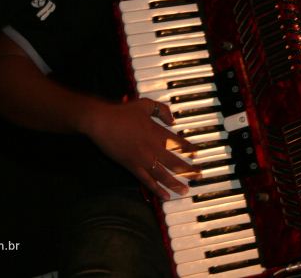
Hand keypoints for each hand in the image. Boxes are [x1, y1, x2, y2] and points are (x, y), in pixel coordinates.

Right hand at [80, 97, 199, 199]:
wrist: (102, 122)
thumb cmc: (122, 113)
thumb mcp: (145, 105)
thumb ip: (162, 111)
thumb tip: (172, 120)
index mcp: (157, 133)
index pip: (179, 144)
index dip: (189, 150)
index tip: (196, 154)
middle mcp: (153, 148)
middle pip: (175, 162)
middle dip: (188, 170)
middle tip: (198, 175)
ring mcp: (143, 160)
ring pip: (163, 175)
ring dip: (175, 184)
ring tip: (184, 191)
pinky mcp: (132, 167)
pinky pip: (147, 181)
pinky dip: (157, 189)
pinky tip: (164, 195)